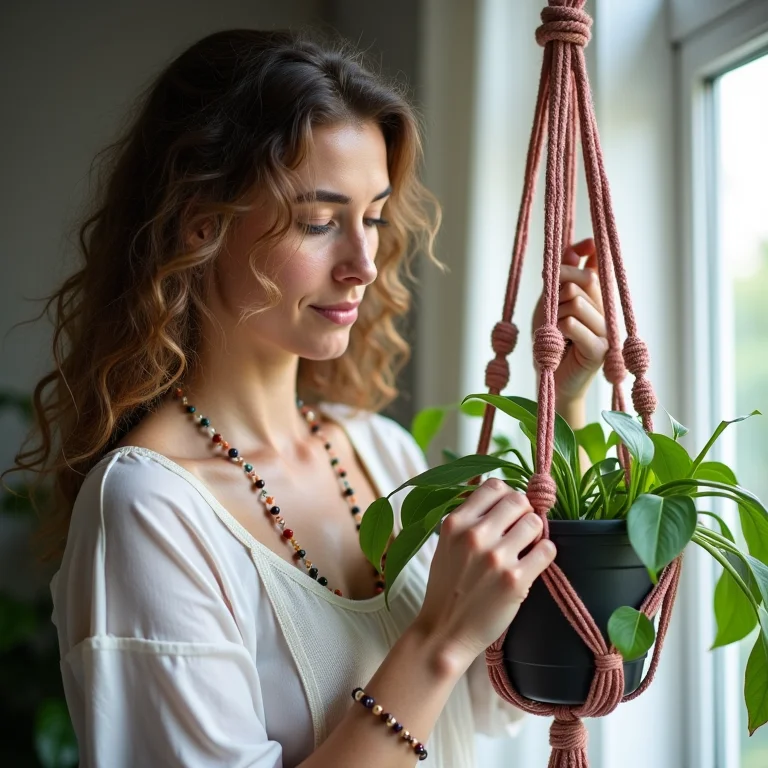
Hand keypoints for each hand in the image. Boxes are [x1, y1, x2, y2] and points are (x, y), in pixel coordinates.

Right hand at [413, 480, 556, 667]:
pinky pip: (547, 550)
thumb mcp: (446, 543)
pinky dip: (545, 553)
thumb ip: (468, 519)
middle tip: (520, 530)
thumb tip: (501, 494)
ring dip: (535, 533)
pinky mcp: (515, 580)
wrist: (444, 632)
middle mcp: (474, 535)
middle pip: (518, 500)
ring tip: (526, 548)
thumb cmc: (447, 587)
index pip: (494, 485)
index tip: (508, 511)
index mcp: (455, 522)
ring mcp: (495, 558)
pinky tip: (534, 562)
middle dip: (524, 512)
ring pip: (535, 522)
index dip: (506, 496)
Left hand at [532, 237, 608, 404]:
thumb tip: (580, 247)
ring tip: (554, 333)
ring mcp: (608, 330)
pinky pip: (573, 324)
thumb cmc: (551, 341)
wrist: (551, 379)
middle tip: (549, 311)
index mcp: (598, 299)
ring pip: (576, 302)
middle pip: (583, 280)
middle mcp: (608, 311)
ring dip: (555, 315)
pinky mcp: (601, 350)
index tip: (574, 254)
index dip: (582, 253)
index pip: (594, 265)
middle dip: (557, 289)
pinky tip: (558, 342)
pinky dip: (557, 330)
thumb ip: (563, 277)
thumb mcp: (551, 304)